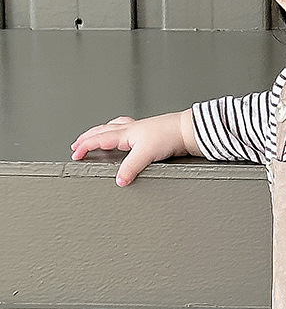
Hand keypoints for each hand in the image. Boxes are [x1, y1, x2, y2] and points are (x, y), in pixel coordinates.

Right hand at [70, 110, 198, 186]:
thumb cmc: (169, 135)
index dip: (85, 146)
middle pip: (102, 130)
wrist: (187, 130)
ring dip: (102, 132)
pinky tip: (125, 136)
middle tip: (77, 145)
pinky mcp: (149, 133)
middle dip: (88, 138)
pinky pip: (127, 129)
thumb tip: (119, 180)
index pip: (98, 139)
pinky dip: (119, 131)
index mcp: (125, 132)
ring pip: (114, 127)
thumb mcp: (146, 154)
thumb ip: (131, 168)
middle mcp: (130, 128)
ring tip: (96, 136)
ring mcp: (139, 129)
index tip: (75, 154)